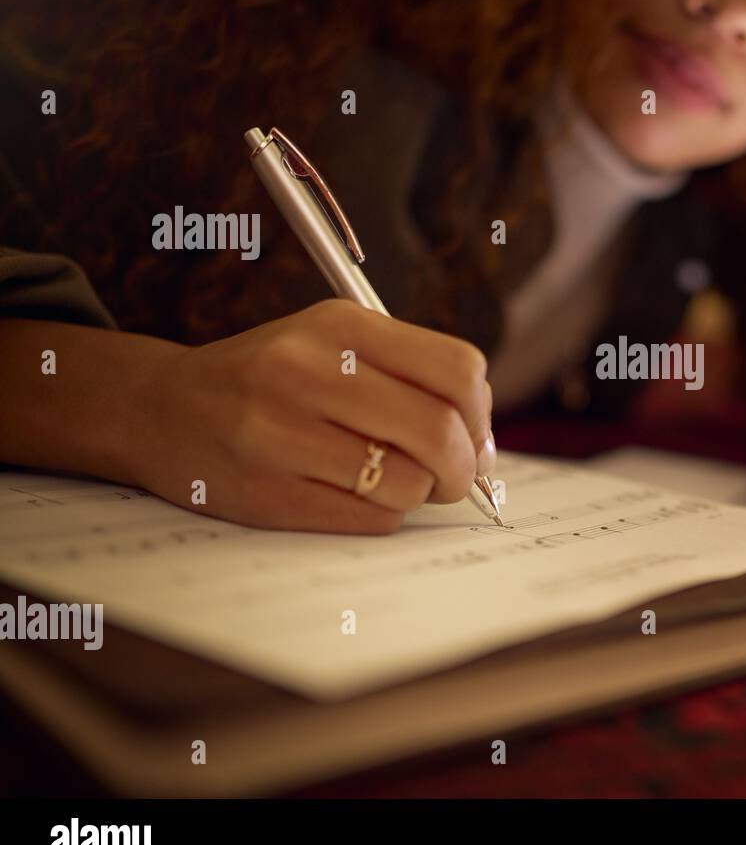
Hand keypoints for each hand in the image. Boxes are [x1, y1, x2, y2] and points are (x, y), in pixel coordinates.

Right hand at [137, 299, 495, 533]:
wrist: (162, 408)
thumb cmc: (271, 378)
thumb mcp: (333, 343)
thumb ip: (409, 375)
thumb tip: (485, 447)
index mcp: (340, 326)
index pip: (457, 370)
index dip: (480, 415)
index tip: (474, 437)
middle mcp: (309, 371)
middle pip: (440, 431)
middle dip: (463, 468)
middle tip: (454, 478)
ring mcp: (282, 433)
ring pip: (407, 483)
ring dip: (418, 494)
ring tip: (392, 482)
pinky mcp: (268, 492)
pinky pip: (369, 519)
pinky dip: (381, 515)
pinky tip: (353, 496)